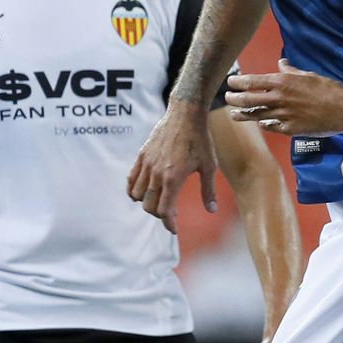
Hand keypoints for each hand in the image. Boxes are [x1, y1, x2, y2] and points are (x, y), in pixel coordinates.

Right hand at [128, 103, 216, 233]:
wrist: (185, 114)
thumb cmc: (200, 140)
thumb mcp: (210, 166)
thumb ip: (208, 190)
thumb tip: (211, 211)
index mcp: (173, 178)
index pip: (164, 211)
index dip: (169, 223)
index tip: (174, 228)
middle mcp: (156, 173)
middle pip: (149, 206)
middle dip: (159, 215)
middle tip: (170, 215)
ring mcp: (146, 164)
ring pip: (137, 194)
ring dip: (146, 203)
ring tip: (158, 202)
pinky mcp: (141, 156)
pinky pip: (131, 179)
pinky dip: (133, 190)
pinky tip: (141, 193)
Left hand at [226, 60, 342, 134]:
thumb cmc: (328, 89)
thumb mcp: (308, 75)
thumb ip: (291, 71)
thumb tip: (281, 63)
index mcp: (283, 82)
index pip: (252, 82)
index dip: (238, 82)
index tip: (230, 83)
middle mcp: (279, 99)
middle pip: (249, 100)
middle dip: (234, 99)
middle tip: (228, 98)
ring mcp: (284, 115)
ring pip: (257, 115)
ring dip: (243, 115)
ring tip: (234, 114)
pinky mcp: (290, 129)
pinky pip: (272, 126)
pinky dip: (265, 124)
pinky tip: (261, 123)